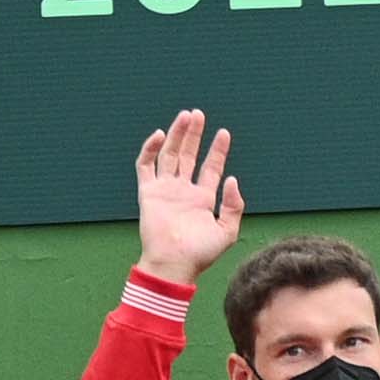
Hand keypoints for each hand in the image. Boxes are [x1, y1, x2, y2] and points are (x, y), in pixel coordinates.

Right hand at [135, 109, 244, 283]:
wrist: (174, 264)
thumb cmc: (201, 254)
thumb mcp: (227, 232)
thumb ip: (234, 206)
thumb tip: (232, 178)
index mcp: (203, 199)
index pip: (210, 167)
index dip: (217, 150)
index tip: (224, 133)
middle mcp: (183, 191)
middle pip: (188, 155)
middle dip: (194, 135)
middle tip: (198, 114)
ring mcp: (165, 189)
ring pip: (168, 154)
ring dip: (176, 135)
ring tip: (186, 116)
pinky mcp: (148, 192)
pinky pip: (145, 165)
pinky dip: (150, 149)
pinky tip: (159, 135)